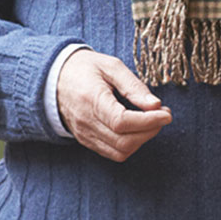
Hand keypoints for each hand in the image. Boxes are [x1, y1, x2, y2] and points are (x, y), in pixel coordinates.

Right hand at [56, 48, 171, 161]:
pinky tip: (139, 129)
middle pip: (124, 141)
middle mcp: (86, 122)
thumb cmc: (85, 68)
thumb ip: (134, 86)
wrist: (54, 78)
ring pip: (120, 152)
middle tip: (164, 114)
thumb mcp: (111, 66)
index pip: (122, 122)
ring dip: (143, 140)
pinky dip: (131, 145)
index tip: (166, 113)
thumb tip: (156, 105)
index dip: (149, 121)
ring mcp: (85, 135)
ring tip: (153, 121)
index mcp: (91, 99)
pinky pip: (112, 153)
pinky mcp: (86, 141)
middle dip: (151, 131)